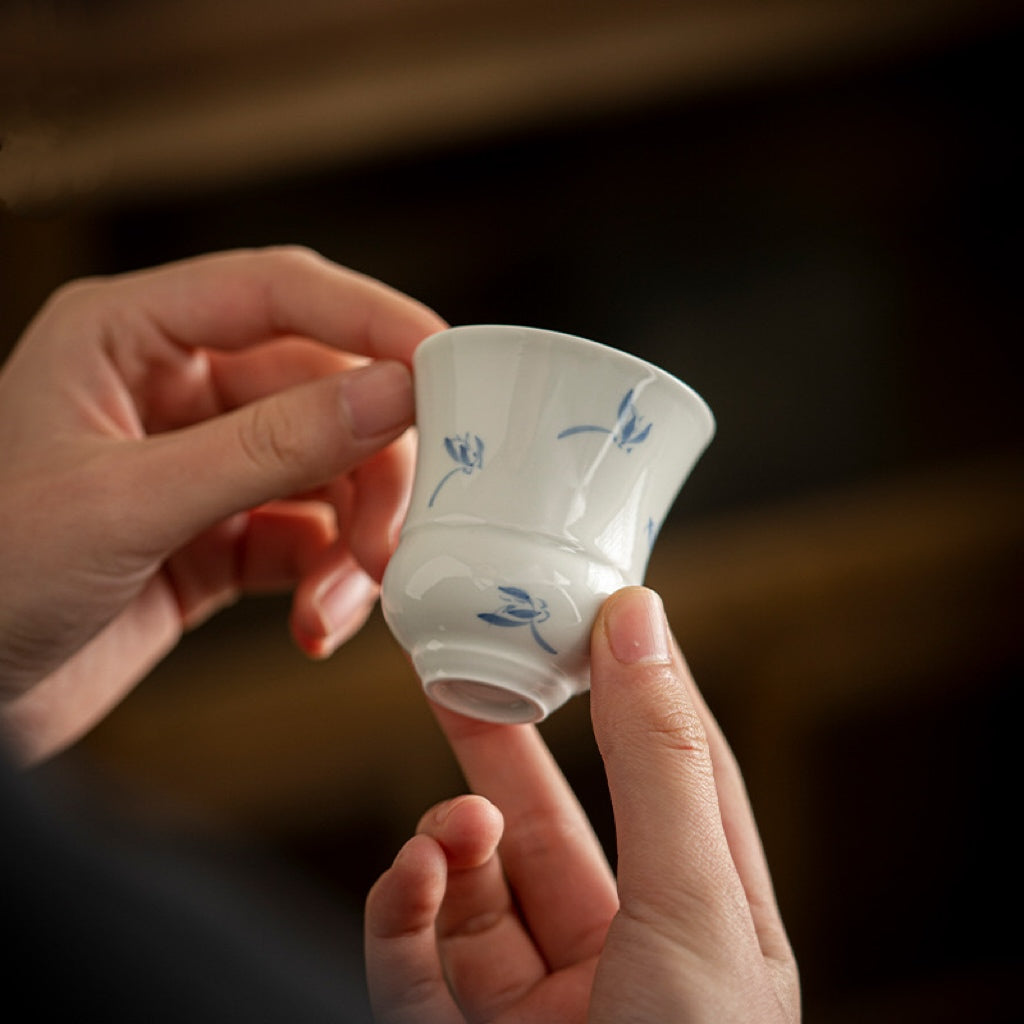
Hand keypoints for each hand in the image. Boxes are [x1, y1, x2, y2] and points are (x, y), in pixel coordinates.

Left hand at [0, 247, 445, 762]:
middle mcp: (175, 390)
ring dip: (357, 537)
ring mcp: (204, 466)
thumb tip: (390, 394)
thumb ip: (268, 447)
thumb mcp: (128, 505)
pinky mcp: (221, 538)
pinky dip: (330, 581)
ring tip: (343, 598)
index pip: (279, 293)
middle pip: (326, 391)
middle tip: (398, 531)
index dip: (371, 319)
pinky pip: (310, 541)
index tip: (444, 365)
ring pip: (330, 473)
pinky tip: (314, 624)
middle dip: (373, 466)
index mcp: (129, 338)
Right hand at [365, 586, 799, 1022]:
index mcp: (703, 925)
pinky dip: (408, 899)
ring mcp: (534, 1002)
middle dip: (509, 739)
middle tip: (463, 658)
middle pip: (556, 816)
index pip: (671, 777)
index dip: (632, 691)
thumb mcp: (694, 909)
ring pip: (478, 881)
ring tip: (452, 818)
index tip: (590, 614)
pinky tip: (421, 871)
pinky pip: (416, 947)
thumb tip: (642, 621)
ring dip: (454, 832)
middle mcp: (621, 959)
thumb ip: (659, 760)